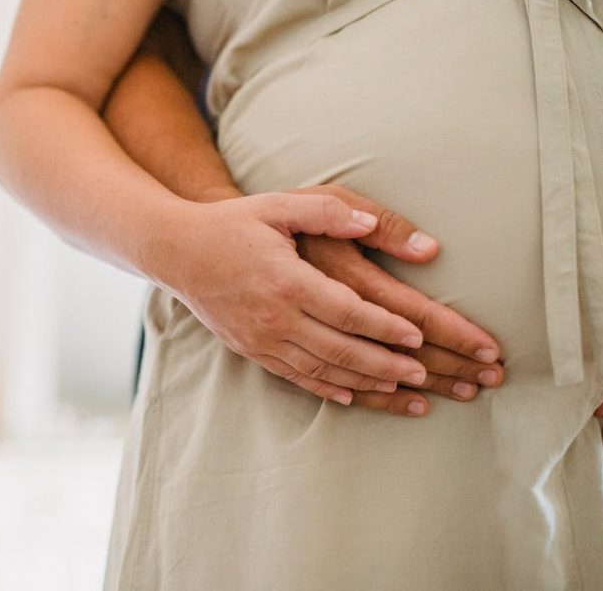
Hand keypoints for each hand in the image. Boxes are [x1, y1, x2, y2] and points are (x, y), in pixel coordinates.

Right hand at [151, 191, 429, 405]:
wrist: (177, 252)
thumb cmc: (232, 224)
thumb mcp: (278, 205)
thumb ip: (327, 212)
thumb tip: (371, 224)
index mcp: (287, 279)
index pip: (347, 311)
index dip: (385, 327)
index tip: (418, 336)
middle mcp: (274, 316)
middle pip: (341, 349)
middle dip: (387, 364)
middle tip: (425, 374)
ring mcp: (261, 338)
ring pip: (322, 369)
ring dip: (364, 383)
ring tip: (402, 389)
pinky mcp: (250, 350)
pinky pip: (295, 376)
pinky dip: (326, 388)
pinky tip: (351, 395)